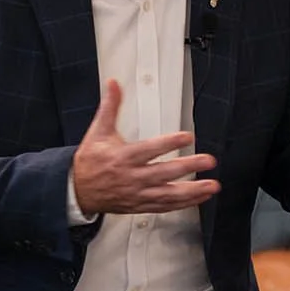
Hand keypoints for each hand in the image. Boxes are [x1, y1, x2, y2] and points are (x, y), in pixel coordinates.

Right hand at [70, 79, 218, 216]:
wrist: (78, 191)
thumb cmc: (90, 161)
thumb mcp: (98, 131)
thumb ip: (110, 107)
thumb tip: (113, 84)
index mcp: (123, 157)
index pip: (150, 149)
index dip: (169, 142)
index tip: (187, 136)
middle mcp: (133, 177)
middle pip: (164, 172)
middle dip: (188, 166)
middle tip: (208, 160)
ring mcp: (138, 193)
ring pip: (168, 194)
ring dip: (192, 191)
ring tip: (212, 185)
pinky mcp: (141, 205)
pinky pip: (165, 206)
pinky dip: (184, 204)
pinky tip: (200, 198)